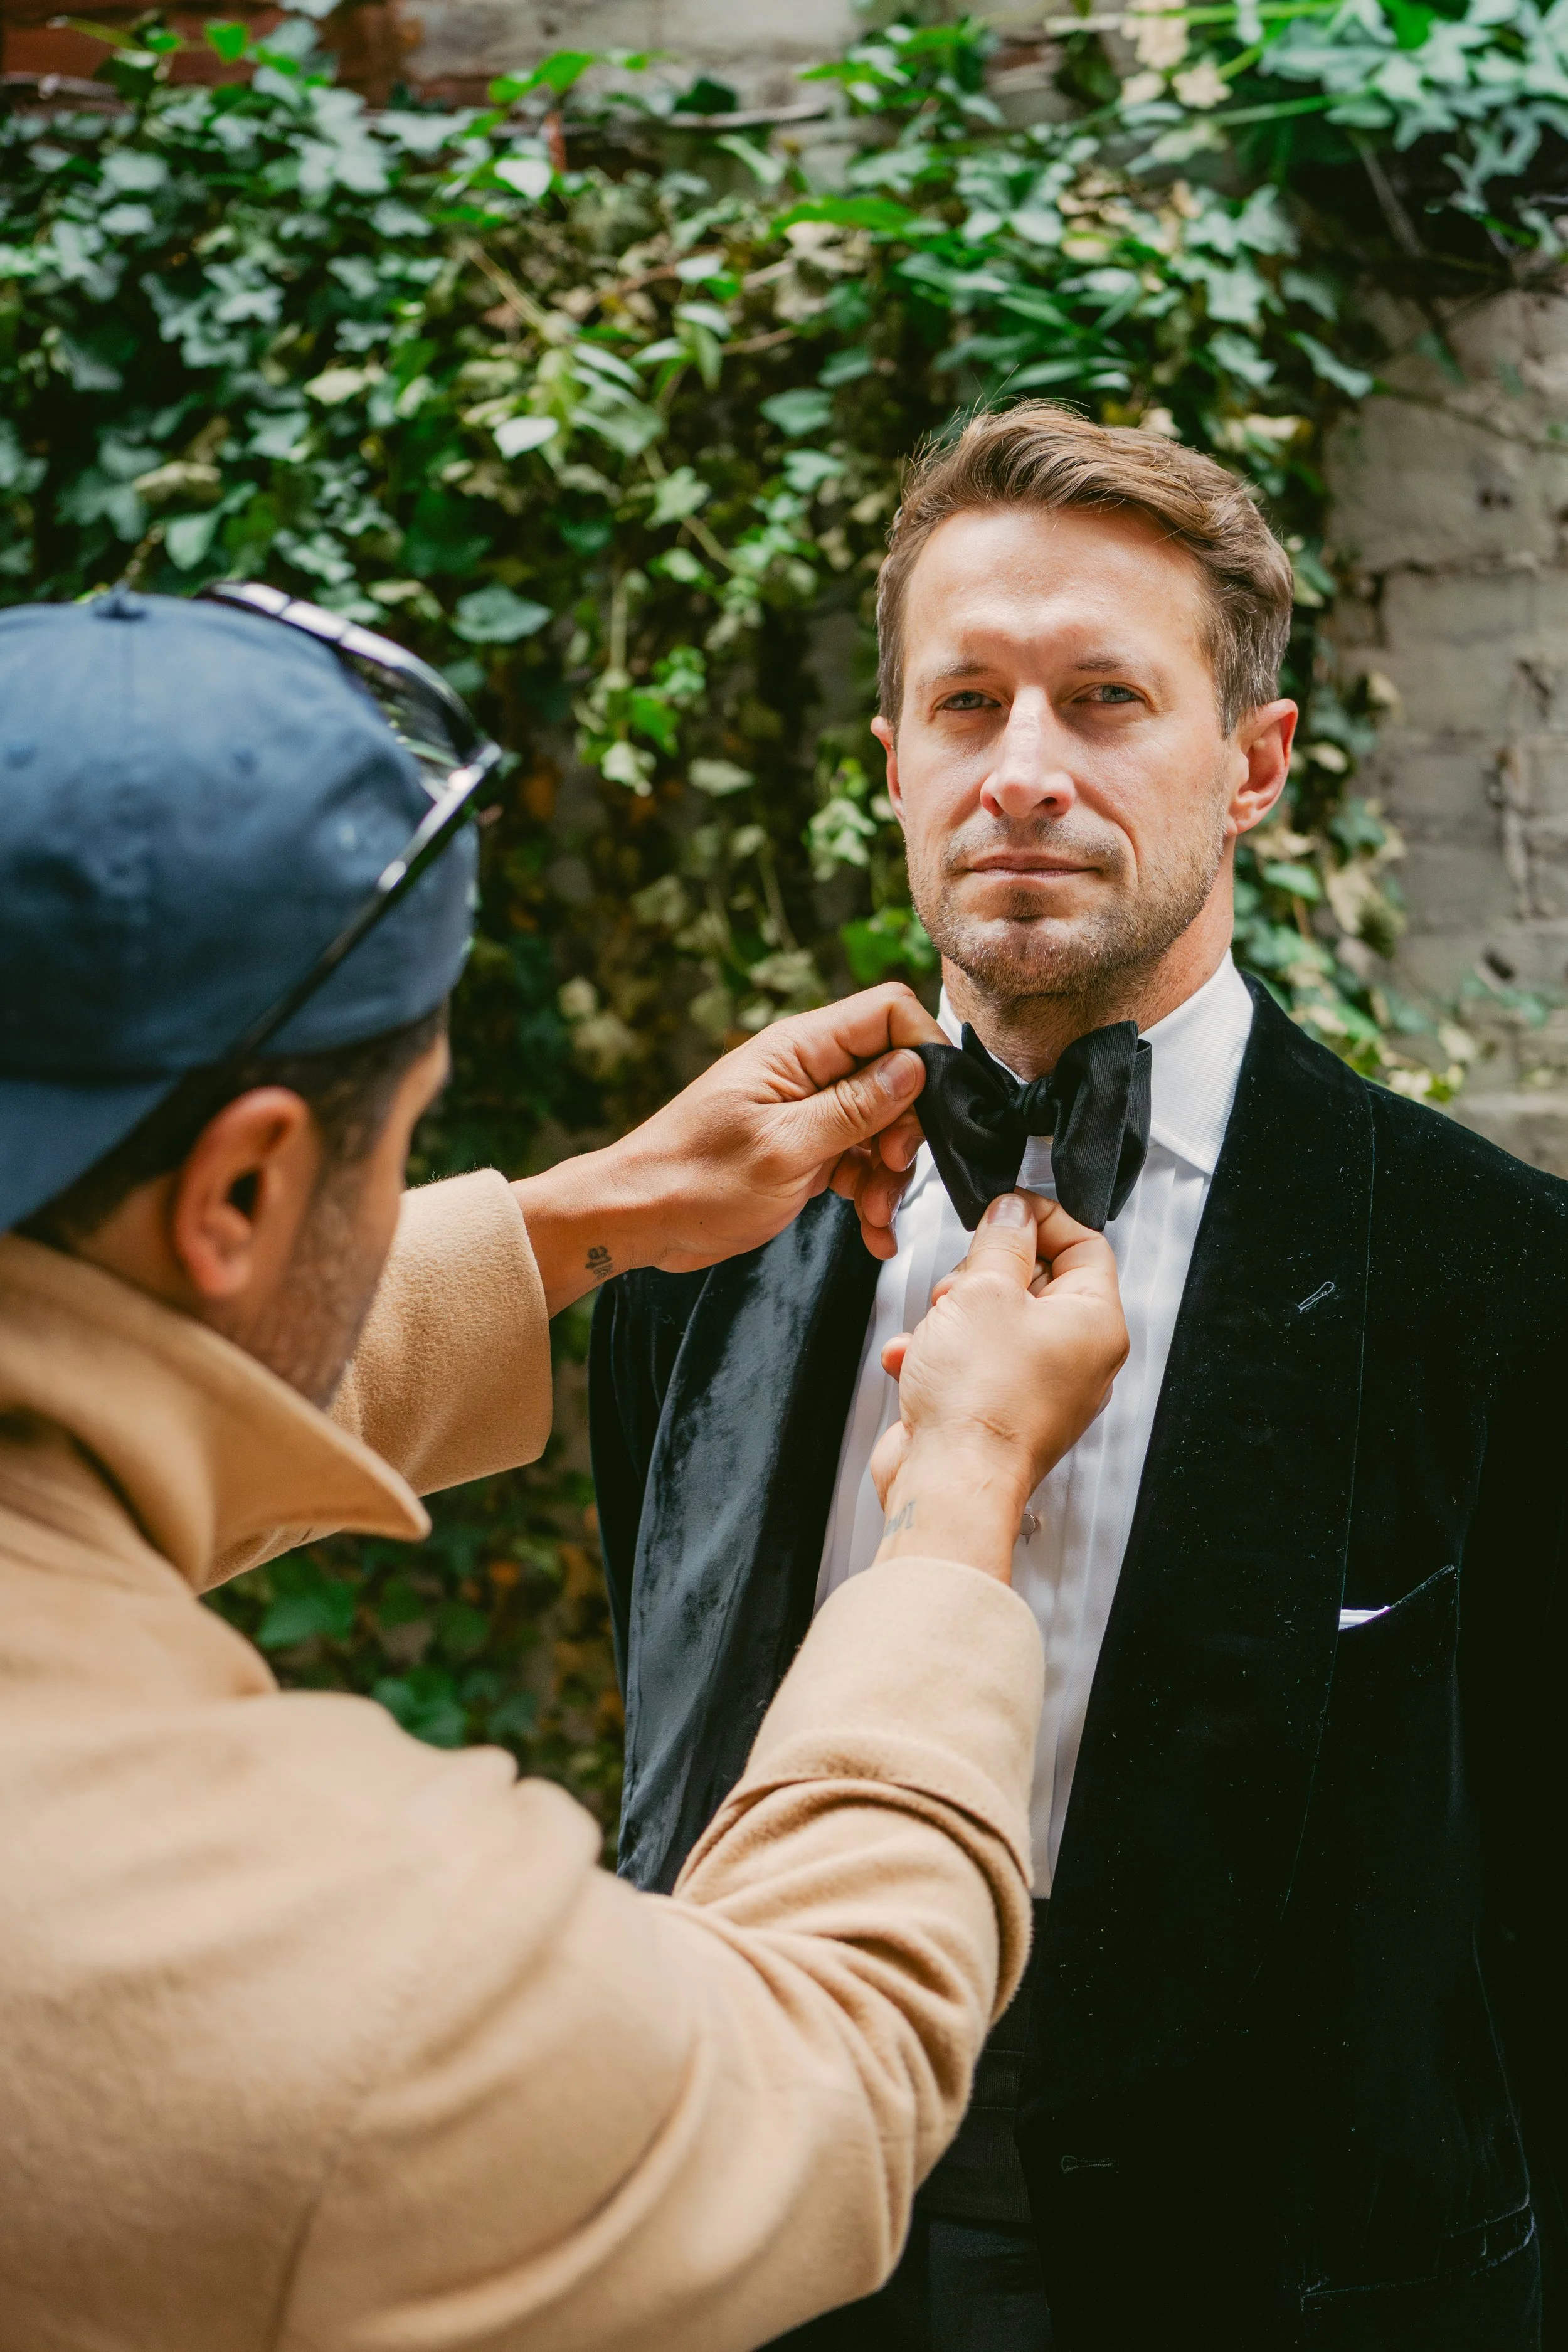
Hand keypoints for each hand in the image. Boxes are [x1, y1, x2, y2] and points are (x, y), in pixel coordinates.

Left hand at [513, 983, 944, 1313]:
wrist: (638, 1219)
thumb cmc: (692, 1180)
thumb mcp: (785, 1148)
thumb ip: (855, 1108)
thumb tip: (915, 1068)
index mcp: (797, 1049)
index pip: (887, 1012)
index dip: (923, 1051)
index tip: (935, 1107)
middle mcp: (805, 1071)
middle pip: (894, 1074)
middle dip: (907, 1129)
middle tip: (891, 1170)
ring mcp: (805, 1111)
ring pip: (882, 1125)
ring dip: (889, 1174)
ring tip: (874, 1216)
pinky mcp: (803, 1148)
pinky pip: (857, 1160)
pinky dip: (869, 1194)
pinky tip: (870, 1229)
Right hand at [869, 1191, 1127, 1582]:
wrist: (949, 1482)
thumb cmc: (978, 1400)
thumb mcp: (984, 1290)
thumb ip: (1000, 1241)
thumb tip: (1012, 1213)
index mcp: (1095, 1324)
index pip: (1086, 1244)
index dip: (1041, 1218)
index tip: (1003, 1210)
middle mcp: (1078, 1360)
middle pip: (1036, 1282)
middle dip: (984, 1274)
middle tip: (959, 1283)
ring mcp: (1040, 1390)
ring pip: (996, 1322)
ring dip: (952, 1316)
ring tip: (934, 1329)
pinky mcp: (1001, 1413)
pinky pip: (973, 1364)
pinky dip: (940, 1356)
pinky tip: (912, 1360)